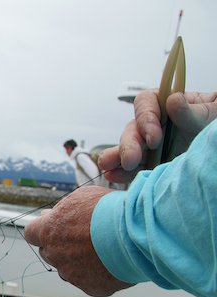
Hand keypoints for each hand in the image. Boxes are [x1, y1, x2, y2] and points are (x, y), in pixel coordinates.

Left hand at [24, 186, 134, 296]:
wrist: (136, 233)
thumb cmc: (109, 211)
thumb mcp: (82, 197)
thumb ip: (62, 209)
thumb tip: (51, 215)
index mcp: (48, 231)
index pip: (31, 232)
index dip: (41, 229)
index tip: (52, 226)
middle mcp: (55, 255)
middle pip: (49, 251)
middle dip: (60, 244)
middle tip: (82, 235)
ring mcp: (72, 274)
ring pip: (67, 269)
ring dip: (77, 261)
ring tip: (100, 249)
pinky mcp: (91, 287)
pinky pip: (89, 282)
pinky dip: (97, 274)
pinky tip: (110, 263)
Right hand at [99, 90, 216, 183]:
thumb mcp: (214, 112)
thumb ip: (194, 109)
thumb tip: (172, 100)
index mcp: (170, 105)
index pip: (146, 103)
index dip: (145, 118)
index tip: (154, 138)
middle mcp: (157, 124)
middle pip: (133, 128)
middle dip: (129, 145)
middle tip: (131, 160)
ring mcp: (152, 145)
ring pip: (128, 148)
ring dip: (117, 158)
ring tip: (109, 168)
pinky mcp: (153, 164)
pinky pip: (135, 168)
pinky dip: (123, 173)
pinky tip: (114, 176)